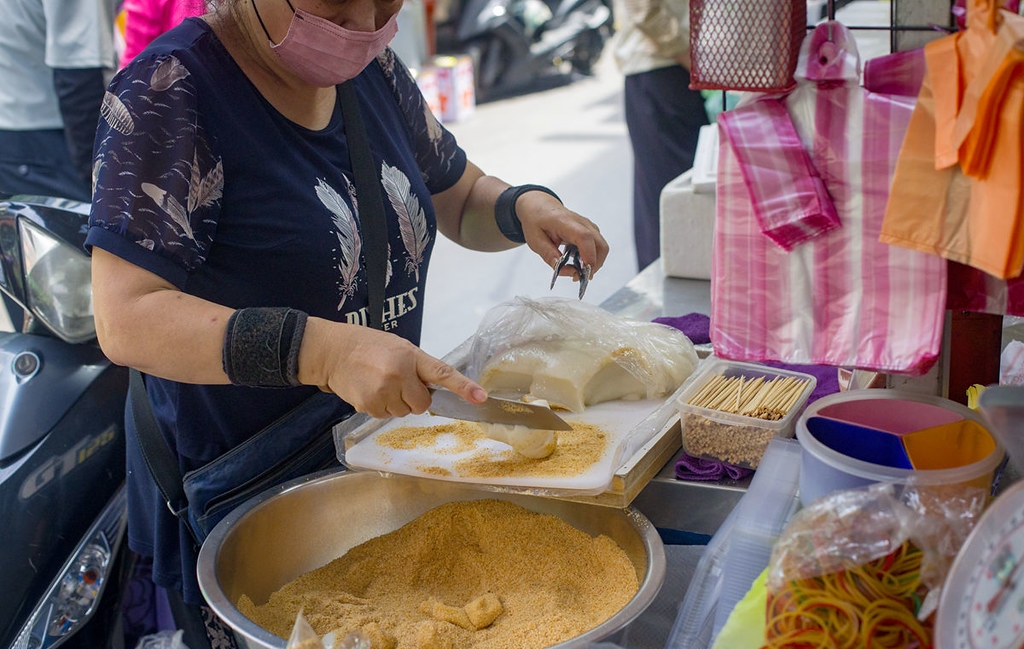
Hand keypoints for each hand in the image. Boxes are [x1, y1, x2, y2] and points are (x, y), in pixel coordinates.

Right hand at [297, 318, 486, 417]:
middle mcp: (399, 375)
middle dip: (414, 398)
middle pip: (422, 404)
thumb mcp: (399, 348)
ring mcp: (383, 392)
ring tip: (379, 383)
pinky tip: (370, 390)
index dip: (463, 387)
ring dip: (396, 403)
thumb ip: (418, 367)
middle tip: (397, 382)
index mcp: (410, 357)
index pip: (442, 374)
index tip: (481, 397)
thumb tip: (434, 389)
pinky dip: (380, 407)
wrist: (333, 351)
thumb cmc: (369, 346)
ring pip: (404, 413)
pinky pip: (386, 416)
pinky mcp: (369, 405)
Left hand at [514, 190, 608, 283]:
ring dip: (593, 263)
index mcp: (565, 222)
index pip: (584, 237)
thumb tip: (567, 271)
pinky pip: (597, 247)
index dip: (588, 257)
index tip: (584, 273)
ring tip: (576, 271)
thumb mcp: (535, 241)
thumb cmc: (536, 222)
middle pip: (600, 245)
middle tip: (578, 277)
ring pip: (601, 248)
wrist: (539, 206)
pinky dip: (591, 258)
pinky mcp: (590, 230)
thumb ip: (550, 257)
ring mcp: (588, 226)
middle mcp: (582, 222)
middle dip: (594, 266)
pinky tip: (577, 262)